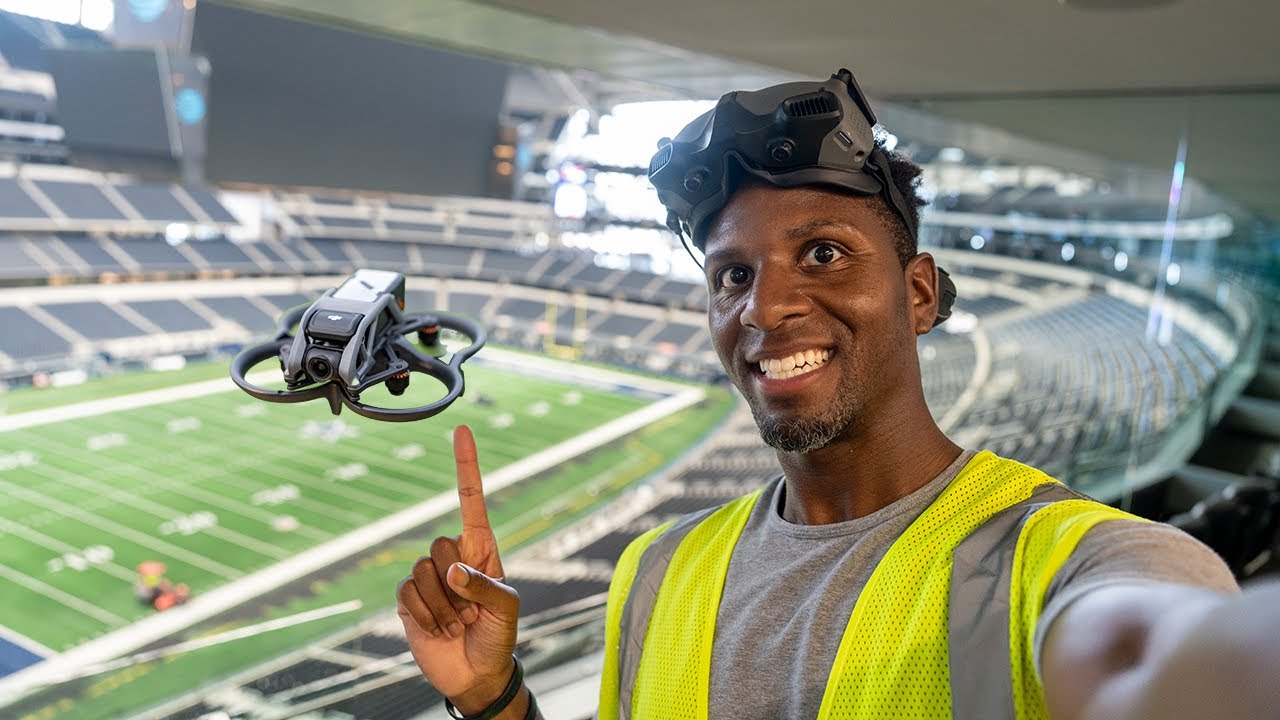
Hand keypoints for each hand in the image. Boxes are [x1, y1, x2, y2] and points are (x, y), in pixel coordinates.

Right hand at [397, 425, 520, 712]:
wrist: (476, 674)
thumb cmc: (499, 637)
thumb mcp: (507, 609)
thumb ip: (484, 585)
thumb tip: (452, 569)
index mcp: (482, 549)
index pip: (472, 501)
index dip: (467, 466)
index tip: (462, 430)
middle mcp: (454, 557)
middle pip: (440, 544)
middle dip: (457, 583)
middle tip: (471, 610)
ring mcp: (429, 577)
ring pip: (422, 571)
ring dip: (443, 605)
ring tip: (458, 623)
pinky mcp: (409, 599)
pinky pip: (407, 592)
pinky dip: (425, 615)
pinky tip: (438, 629)